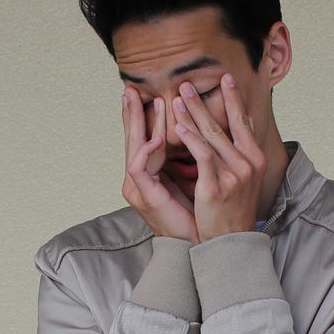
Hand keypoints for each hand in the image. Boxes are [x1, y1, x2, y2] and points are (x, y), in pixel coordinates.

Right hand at [121, 87, 198, 242]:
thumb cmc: (199, 212)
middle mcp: (139, 178)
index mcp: (150, 172)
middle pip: (132, 139)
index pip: (143, 137)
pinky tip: (156, 138)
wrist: (197, 244)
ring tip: (146, 102)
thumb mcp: (195, 176)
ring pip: (133, 148)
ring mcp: (138, 187)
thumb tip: (202, 129)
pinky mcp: (144, 196)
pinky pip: (139, 168)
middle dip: (132, 113)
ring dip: (140, 125)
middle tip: (131, 89)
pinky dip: (147, 151)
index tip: (146, 93)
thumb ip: (192, 155)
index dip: (142, 116)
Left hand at [171, 74, 265, 240]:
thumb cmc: (233, 209)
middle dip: (204, 102)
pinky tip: (178, 127)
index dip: (234, 99)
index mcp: (255, 158)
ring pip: (210, 136)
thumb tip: (245, 120)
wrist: (230, 242)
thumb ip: (244, 148)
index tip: (226, 79)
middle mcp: (248, 163)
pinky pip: (202, 155)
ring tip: (177, 97)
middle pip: (224, 124)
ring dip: (192, 114)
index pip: (243, 122)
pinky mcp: (216, 186)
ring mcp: (234, 174)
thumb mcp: (246, 177)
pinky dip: (190, 139)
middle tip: (188, 83)